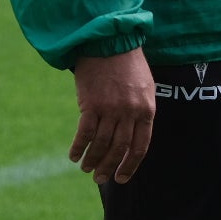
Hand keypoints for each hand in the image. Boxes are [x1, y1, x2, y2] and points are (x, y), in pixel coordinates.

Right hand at [70, 48, 154, 184]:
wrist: (110, 41)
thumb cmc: (128, 63)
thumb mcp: (145, 88)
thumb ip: (140, 111)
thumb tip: (131, 137)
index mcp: (146, 109)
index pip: (140, 146)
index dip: (130, 165)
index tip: (121, 178)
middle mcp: (130, 112)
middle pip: (119, 149)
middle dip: (109, 167)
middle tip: (99, 178)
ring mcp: (111, 108)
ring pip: (101, 144)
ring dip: (92, 159)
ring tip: (86, 168)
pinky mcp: (91, 103)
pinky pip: (85, 133)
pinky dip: (79, 147)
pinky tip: (74, 155)